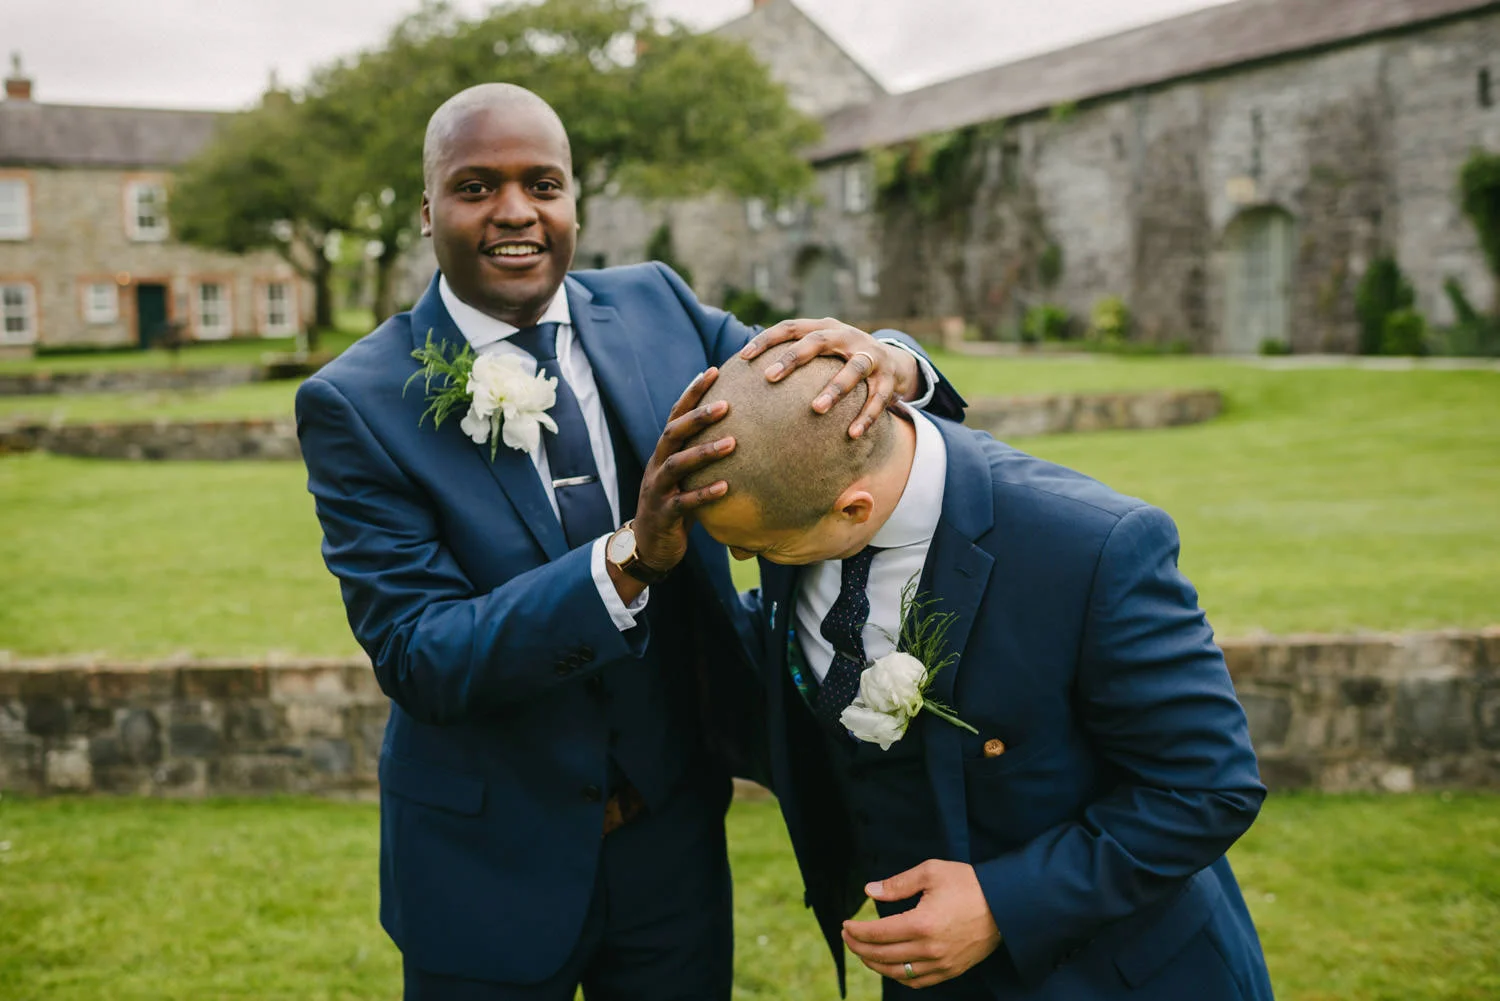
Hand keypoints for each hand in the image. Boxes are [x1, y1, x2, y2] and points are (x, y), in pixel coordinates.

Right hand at [627, 368, 734, 582]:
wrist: (648, 546)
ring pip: (677, 464)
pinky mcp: (663, 515)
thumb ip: (703, 458)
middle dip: (698, 416)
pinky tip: (726, 487)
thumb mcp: (687, 478)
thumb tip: (744, 433)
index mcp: (663, 453)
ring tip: (733, 443)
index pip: (676, 415)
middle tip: (727, 404)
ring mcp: (657, 490)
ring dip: (704, 452)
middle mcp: (657, 466)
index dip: (692, 393)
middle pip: (674, 433)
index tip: (714, 371)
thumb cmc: (675, 506)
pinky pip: (684, 502)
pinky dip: (704, 494)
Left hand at [739, 318, 921, 438]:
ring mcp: (870, 355)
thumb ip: (796, 364)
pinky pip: (877, 398)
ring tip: (817, 409)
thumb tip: (748, 385)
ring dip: (835, 388)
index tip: (743, 357)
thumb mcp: (823, 355)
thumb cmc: (843, 362)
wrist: (895, 362)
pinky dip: (866, 415)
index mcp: (826, 329)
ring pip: (854, 369)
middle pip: (818, 341)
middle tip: (770, 377)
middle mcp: (847, 337)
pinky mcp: (888, 377)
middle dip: (793, 358)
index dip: (766, 339)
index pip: (791, 327)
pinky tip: (852, 434)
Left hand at [842, 860, 1000, 988]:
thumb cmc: (968, 883)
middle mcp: (929, 949)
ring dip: (875, 964)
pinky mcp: (951, 970)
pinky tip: (890, 966)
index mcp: (922, 923)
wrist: (1006, 904)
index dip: (857, 932)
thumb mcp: (931, 872)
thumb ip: (897, 884)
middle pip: (882, 955)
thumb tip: (869, 891)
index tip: (845, 925)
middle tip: (847, 937)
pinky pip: (917, 981)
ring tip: (863, 952)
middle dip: (859, 947)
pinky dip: (899, 976)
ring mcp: (941, 963)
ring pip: (897, 972)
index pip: (878, 934)